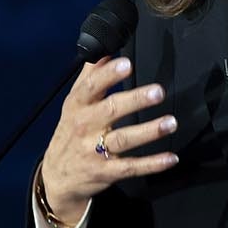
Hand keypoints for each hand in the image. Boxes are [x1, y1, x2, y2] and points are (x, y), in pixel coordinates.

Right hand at [39, 56, 179, 224]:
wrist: (57, 177)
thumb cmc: (70, 133)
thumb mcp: (73, 104)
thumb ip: (90, 77)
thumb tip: (104, 50)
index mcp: (78, 106)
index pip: (91, 87)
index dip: (109, 75)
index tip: (126, 64)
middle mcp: (85, 127)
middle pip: (111, 111)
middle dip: (135, 100)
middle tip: (158, 91)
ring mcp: (94, 151)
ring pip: (123, 139)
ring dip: (148, 131)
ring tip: (170, 123)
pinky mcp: (106, 172)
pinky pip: (131, 167)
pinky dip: (152, 164)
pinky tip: (171, 158)